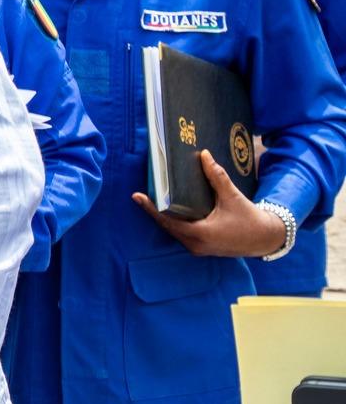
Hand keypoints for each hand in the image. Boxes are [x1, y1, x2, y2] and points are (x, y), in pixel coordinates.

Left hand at [133, 150, 289, 257]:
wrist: (266, 238)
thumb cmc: (250, 218)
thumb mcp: (232, 196)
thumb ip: (216, 176)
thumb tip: (204, 155)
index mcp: (200, 234)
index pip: (167, 220)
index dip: (151, 208)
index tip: (136, 197)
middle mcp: (195, 244)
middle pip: (167, 225)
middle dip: (155, 210)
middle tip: (141, 195)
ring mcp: (197, 248)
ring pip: (174, 231)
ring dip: (164, 216)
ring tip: (153, 200)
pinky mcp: (201, 247)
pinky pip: (182, 234)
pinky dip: (175, 222)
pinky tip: (171, 210)